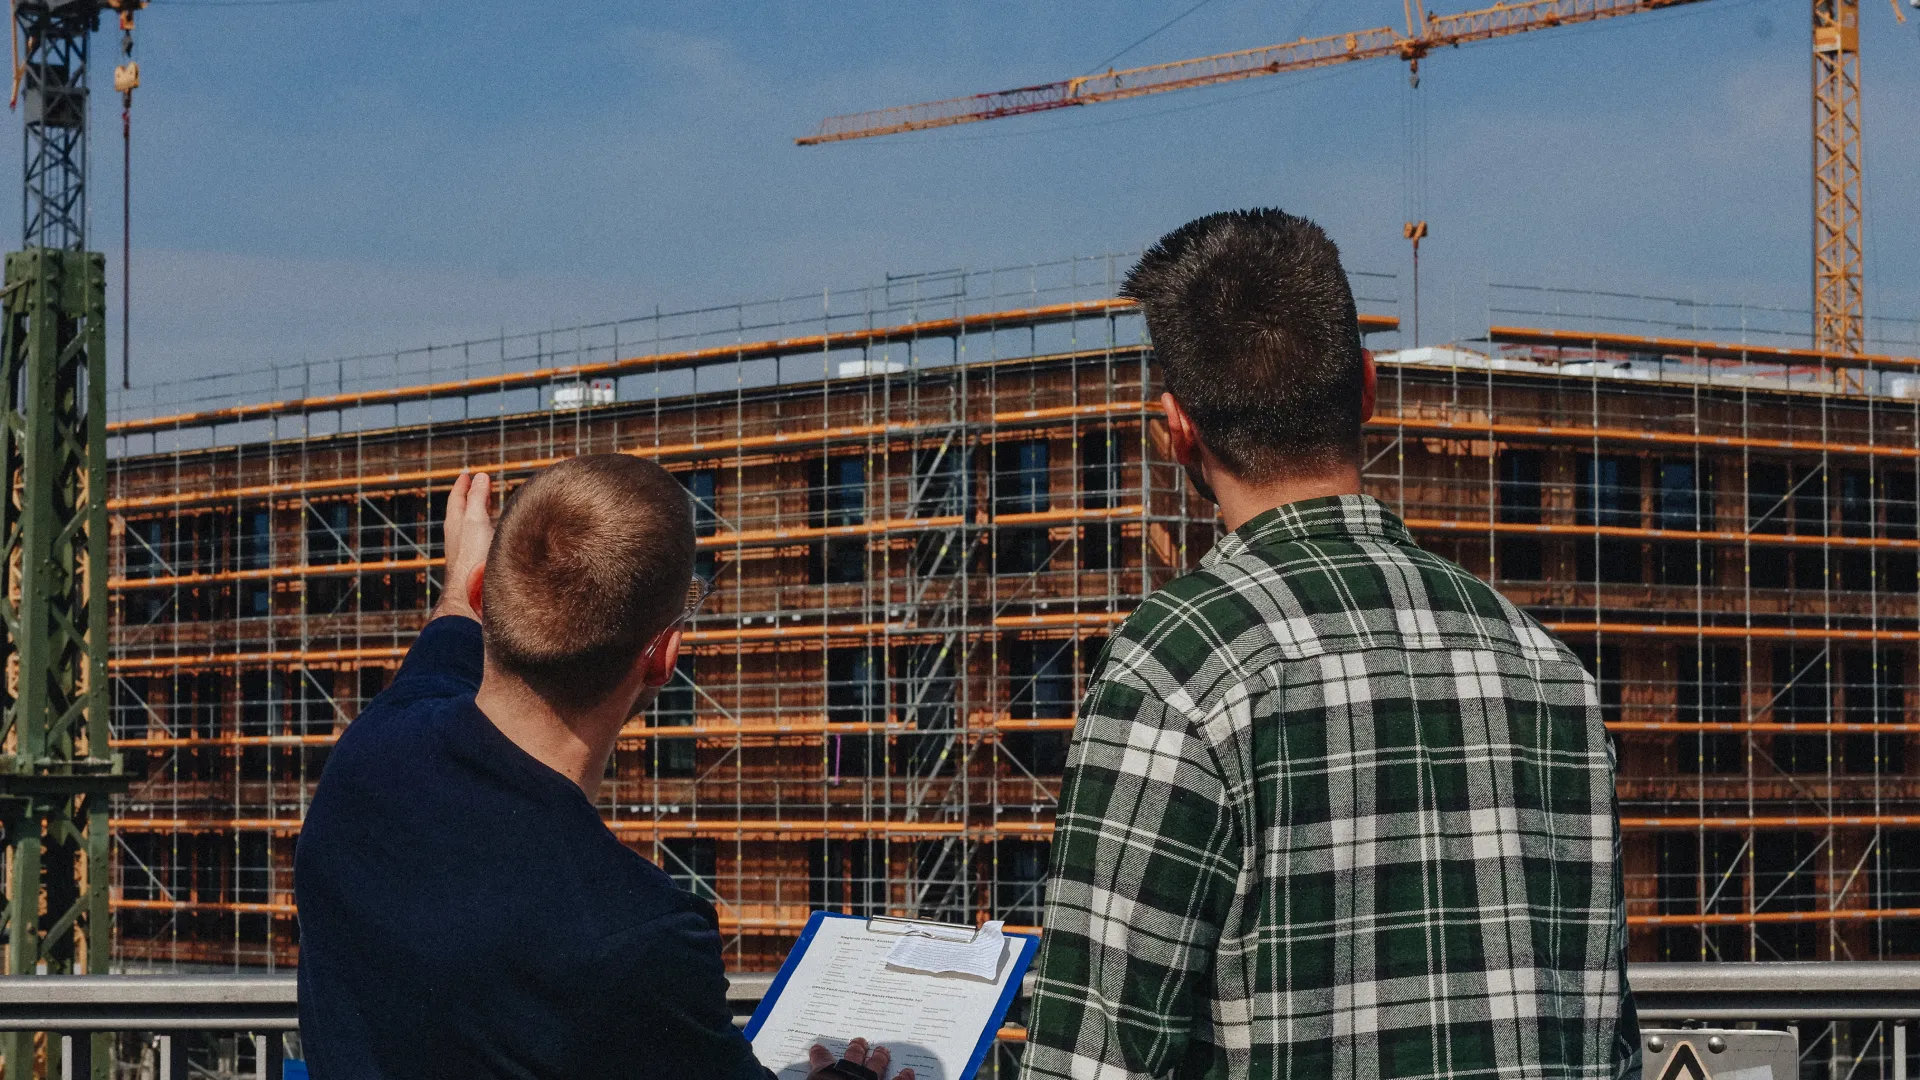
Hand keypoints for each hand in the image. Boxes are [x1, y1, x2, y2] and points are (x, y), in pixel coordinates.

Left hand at [431, 470, 493, 622]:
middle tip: (480, 487)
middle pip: (463, 513)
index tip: (468, 475)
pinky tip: (500, 539)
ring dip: (482, 517)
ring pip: (473, 529)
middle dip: (472, 499)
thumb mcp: (475, 520)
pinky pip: (483, 543)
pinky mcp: (478, 566)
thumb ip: (477, 498)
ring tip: (493, 510)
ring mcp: (468, 553)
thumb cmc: (472, 559)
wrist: (473, 598)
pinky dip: (491, 534)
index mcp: (456, 525)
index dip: (463, 485)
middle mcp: (459, 538)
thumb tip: (479, 477)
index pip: (457, 499)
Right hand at [805, 1038, 912, 1079]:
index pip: (821, 1064)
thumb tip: (811, 1077)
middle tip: (859, 1042)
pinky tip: (908, 1073)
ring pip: (876, 1064)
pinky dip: (904, 1078)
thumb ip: (819, 1077)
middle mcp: (849, 1075)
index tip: (818, 1050)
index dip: (820, 1056)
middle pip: (853, 1058)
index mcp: (824, 1076)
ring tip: (882, 1050)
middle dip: (856, 1050)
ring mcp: (869, 1079)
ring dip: (879, 1057)